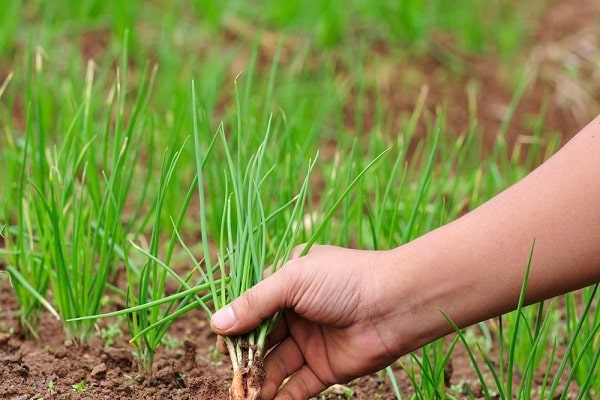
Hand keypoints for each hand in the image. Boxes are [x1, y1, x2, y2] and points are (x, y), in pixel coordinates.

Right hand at [210, 244, 400, 399]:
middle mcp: (296, 311)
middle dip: (244, 357)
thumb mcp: (292, 280)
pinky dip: (280, 396)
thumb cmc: (342, 280)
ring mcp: (310, 341)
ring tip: (242, 395)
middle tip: (230, 376)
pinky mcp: (325, 367)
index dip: (234, 323)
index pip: (252, 305)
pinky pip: (297, 386)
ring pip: (275, 364)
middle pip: (260, 338)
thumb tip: (216, 324)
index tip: (219, 343)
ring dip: (258, 380)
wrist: (394, 304)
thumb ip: (254, 303)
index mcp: (288, 282)